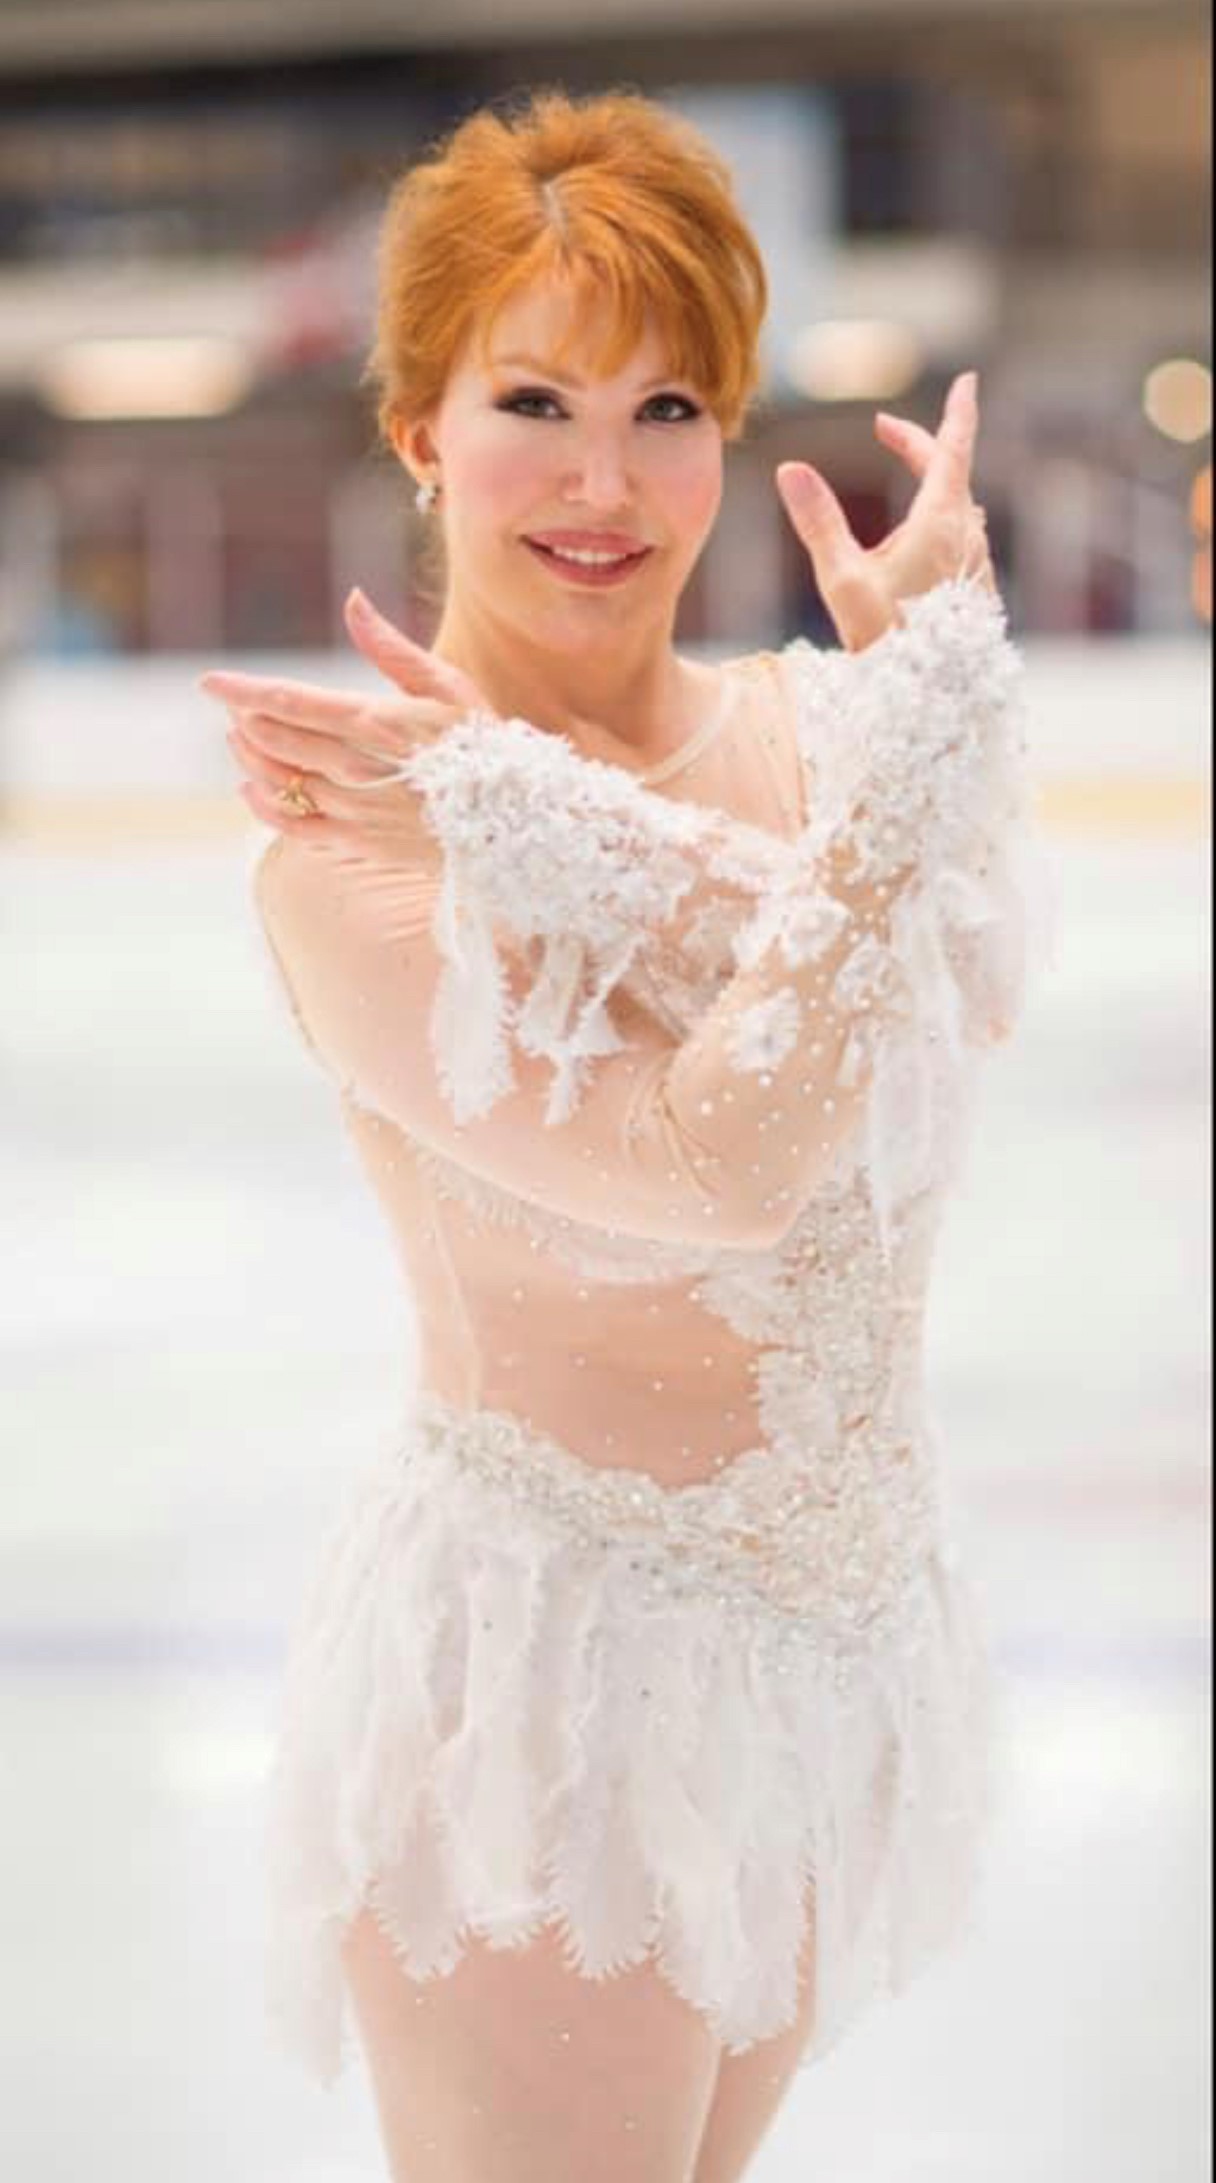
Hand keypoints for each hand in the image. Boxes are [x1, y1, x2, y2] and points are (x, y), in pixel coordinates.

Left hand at [199, 589, 490, 858]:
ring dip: (251, 758)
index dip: (243, 691)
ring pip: (279, 781)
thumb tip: (353, 600)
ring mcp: (356, 810)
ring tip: (241, 740)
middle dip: (247, 721)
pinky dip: (266, 807)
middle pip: (275, 740)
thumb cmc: (485, 747)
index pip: (290, 702)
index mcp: (376, 721)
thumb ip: (390, 647)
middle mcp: (357, 768)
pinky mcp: (361, 843)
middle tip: (235, 707)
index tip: (210, 682)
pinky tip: (252, 791)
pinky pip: (295, 827)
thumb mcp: (447, 685)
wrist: (516, 824)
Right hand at [775, 370, 996, 654]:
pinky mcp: (976, 592)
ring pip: (960, 507)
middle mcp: (967, 537)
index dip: (957, 411)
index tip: (967, 380)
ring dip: (934, 485)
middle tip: (884, 431)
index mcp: (940, 522)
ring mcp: (976, 566)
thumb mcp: (842, 579)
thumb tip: (790, 470)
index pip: (952, 449)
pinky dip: (944, 521)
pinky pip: (964, 540)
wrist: (928, 698)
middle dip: (918, 446)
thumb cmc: (885, 641)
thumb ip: (818, 521)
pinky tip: (925, 542)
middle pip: (950, 474)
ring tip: (909, 482)